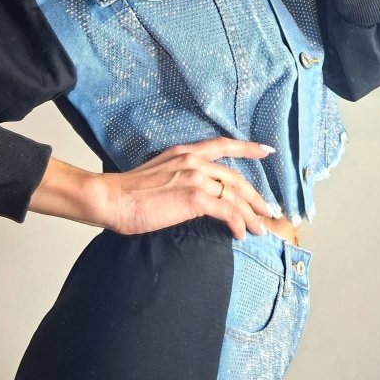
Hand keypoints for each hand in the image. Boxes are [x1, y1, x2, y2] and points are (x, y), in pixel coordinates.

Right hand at [101, 136, 276, 239]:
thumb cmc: (127, 194)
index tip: (266, 151)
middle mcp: (193, 160)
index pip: (222, 145)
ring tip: (259, 229)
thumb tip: (192, 195)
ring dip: (251, 215)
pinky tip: (240, 234)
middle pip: (236, 178)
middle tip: (267, 211)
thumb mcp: (158, 175)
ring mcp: (195, 177)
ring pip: (236, 196)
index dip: (247, 148)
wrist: (112, 199)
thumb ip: (179, 178)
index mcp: (184, 152)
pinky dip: (238, 224)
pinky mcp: (195, 197)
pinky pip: (227, 211)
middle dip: (255, 197)